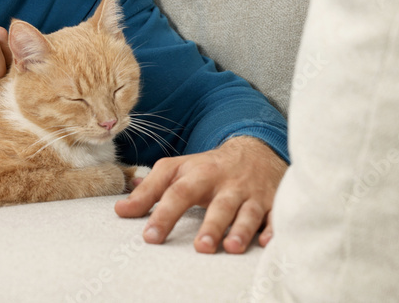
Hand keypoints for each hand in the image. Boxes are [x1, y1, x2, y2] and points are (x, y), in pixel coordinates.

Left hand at [114, 136, 286, 252]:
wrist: (254, 150)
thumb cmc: (208, 167)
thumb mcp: (177, 170)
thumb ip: (149, 189)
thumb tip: (121, 209)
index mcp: (199, 174)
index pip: (178, 193)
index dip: (163, 214)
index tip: (150, 237)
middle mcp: (226, 184)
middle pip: (218, 204)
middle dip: (210, 225)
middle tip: (200, 247)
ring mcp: (251, 193)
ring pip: (247, 212)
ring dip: (240, 230)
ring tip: (231, 247)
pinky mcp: (273, 202)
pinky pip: (276, 216)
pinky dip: (274, 229)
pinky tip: (266, 243)